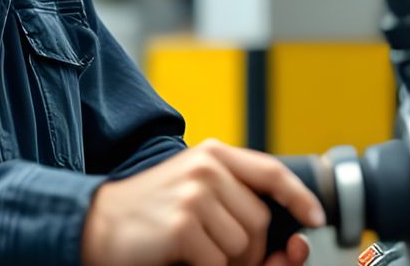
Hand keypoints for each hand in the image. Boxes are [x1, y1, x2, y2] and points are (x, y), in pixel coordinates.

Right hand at [81, 138, 322, 265]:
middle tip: (215, 255)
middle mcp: (207, 168)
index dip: (299, 197)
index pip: (271, 172)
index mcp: (212, 154)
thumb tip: (294, 245)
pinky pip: (219, 265)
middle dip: (249, 251)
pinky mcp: (182, 226)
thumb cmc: (150, 216)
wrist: (94, 225)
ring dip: (226, 264)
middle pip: (260, 222)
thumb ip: (240, 210)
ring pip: (242, 247)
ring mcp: (194, 195)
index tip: (314, 218)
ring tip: (193, 252)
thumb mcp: (196, 197)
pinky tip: (180, 258)